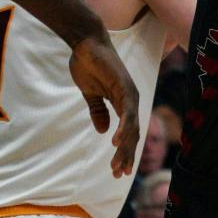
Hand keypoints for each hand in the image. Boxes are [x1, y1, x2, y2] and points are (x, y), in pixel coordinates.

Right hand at [70, 34, 142, 179]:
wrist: (85, 43)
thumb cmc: (88, 64)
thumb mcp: (91, 94)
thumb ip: (98, 111)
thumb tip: (102, 130)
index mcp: (123, 103)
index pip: (127, 133)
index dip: (124, 152)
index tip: (118, 170)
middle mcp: (131, 100)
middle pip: (132, 134)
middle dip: (126, 156)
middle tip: (119, 174)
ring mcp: (130, 94)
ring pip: (131, 127)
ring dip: (125, 148)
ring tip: (117, 165)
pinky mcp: (125, 87)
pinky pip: (127, 112)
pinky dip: (123, 127)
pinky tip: (116, 141)